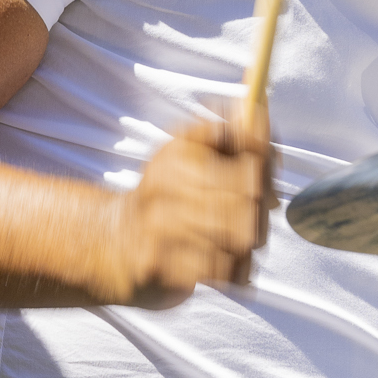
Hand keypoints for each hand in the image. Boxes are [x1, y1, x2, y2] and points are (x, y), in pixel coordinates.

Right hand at [97, 107, 273, 310]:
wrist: (109, 245)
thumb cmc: (160, 197)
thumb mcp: (182, 152)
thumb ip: (224, 131)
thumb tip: (255, 106)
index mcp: (178, 156)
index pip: (248, 155)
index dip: (268, 164)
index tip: (265, 173)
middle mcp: (167, 187)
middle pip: (251, 197)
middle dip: (262, 211)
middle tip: (256, 217)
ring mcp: (162, 229)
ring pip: (243, 237)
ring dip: (249, 244)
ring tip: (237, 242)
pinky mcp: (163, 267)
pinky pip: (225, 272)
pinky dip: (235, 271)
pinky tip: (223, 263)